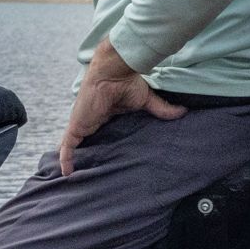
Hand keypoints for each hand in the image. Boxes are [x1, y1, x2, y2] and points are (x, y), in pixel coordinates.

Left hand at [55, 44, 185, 171]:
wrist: (113, 73)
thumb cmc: (127, 82)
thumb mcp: (146, 100)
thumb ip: (161, 109)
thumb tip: (183, 112)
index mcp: (105, 113)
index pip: (101, 130)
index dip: (101, 142)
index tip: (104, 157)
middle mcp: (92, 119)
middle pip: (86, 139)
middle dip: (85, 152)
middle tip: (88, 171)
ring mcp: (83, 123)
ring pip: (74, 144)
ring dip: (71, 157)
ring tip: (71, 175)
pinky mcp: (77, 126)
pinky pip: (68, 145)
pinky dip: (66, 158)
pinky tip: (66, 173)